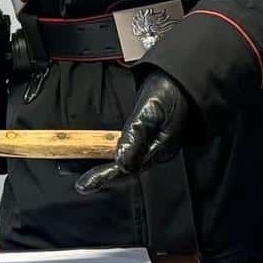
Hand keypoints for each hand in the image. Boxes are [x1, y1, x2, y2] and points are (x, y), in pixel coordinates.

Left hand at [74, 70, 191, 194]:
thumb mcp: (151, 111)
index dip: (103, 177)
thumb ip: (136, 136)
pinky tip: (99, 152)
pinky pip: (126, 150)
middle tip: (77, 180)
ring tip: (79, 168)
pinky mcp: (150, 135)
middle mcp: (156, 151)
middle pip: (125, 171)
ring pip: (125, 162)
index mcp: (159, 149)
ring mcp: (153, 144)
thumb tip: (121, 162)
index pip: (127, 169)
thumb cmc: (171, 90)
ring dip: (102, 166)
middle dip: (101, 176)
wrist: (184, 76)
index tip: (83, 186)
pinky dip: (109, 153)